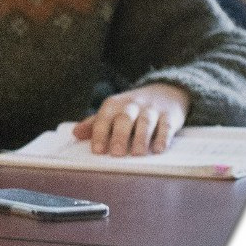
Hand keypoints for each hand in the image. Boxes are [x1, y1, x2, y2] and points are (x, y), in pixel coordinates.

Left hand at [72, 84, 190, 155]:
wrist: (165, 91)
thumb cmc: (132, 108)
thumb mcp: (112, 111)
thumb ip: (95, 123)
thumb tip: (75, 134)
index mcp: (114, 104)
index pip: (104, 118)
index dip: (100, 134)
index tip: (97, 150)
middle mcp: (133, 105)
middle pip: (124, 119)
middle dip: (120, 136)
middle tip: (116, 153)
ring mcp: (152, 110)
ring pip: (146, 122)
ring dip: (141, 138)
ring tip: (136, 154)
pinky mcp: (170, 116)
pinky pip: (166, 126)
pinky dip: (162, 138)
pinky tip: (158, 150)